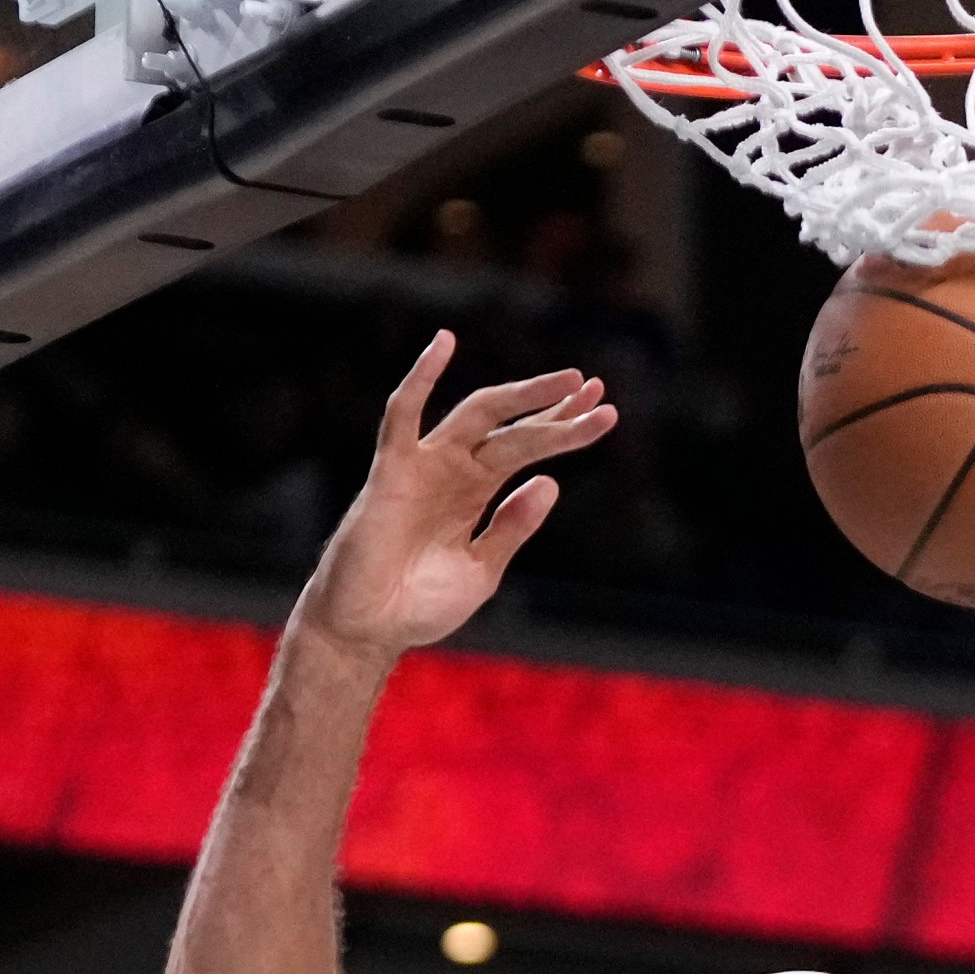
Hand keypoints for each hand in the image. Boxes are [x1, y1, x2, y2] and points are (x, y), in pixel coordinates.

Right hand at [294, 331, 615, 662]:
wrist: (369, 630)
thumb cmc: (419, 605)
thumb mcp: (482, 570)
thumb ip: (513, 527)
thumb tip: (551, 482)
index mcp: (476, 493)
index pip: (527, 448)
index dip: (562, 427)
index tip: (605, 411)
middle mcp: (454, 471)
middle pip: (513, 428)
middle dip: (554, 408)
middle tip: (598, 389)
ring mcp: (424, 466)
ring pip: (478, 415)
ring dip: (523, 395)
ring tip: (569, 380)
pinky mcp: (393, 469)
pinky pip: (403, 415)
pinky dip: (421, 378)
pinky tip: (444, 343)